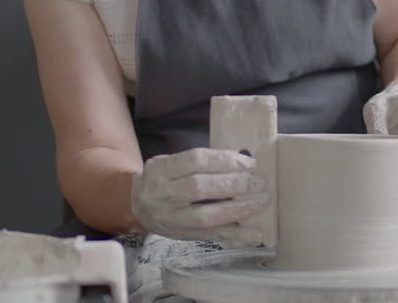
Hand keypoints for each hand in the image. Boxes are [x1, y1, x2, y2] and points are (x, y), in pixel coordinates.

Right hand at [130, 148, 269, 245]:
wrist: (137, 206)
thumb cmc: (164, 180)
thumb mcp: (171, 163)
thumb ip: (200, 163)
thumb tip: (242, 161)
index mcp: (162, 169)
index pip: (195, 160)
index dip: (223, 160)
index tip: (248, 162)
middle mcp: (163, 194)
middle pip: (199, 187)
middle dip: (233, 184)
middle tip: (259, 182)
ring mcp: (172, 218)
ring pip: (205, 216)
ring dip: (237, 209)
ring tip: (260, 201)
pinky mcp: (183, 236)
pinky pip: (211, 237)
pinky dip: (235, 235)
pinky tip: (255, 234)